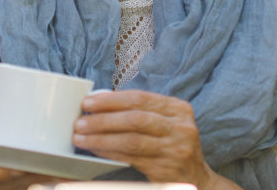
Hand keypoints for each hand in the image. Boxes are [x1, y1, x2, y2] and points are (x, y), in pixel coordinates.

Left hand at [72, 90, 215, 185]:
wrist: (197, 178)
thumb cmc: (172, 145)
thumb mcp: (166, 123)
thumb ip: (142, 112)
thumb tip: (100, 104)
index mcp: (179, 109)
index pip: (140, 98)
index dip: (111, 99)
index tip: (88, 102)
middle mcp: (180, 127)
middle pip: (135, 119)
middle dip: (103, 119)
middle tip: (80, 121)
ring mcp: (175, 149)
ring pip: (131, 140)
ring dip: (101, 138)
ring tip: (81, 137)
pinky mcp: (166, 168)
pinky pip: (131, 158)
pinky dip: (110, 153)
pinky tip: (96, 150)